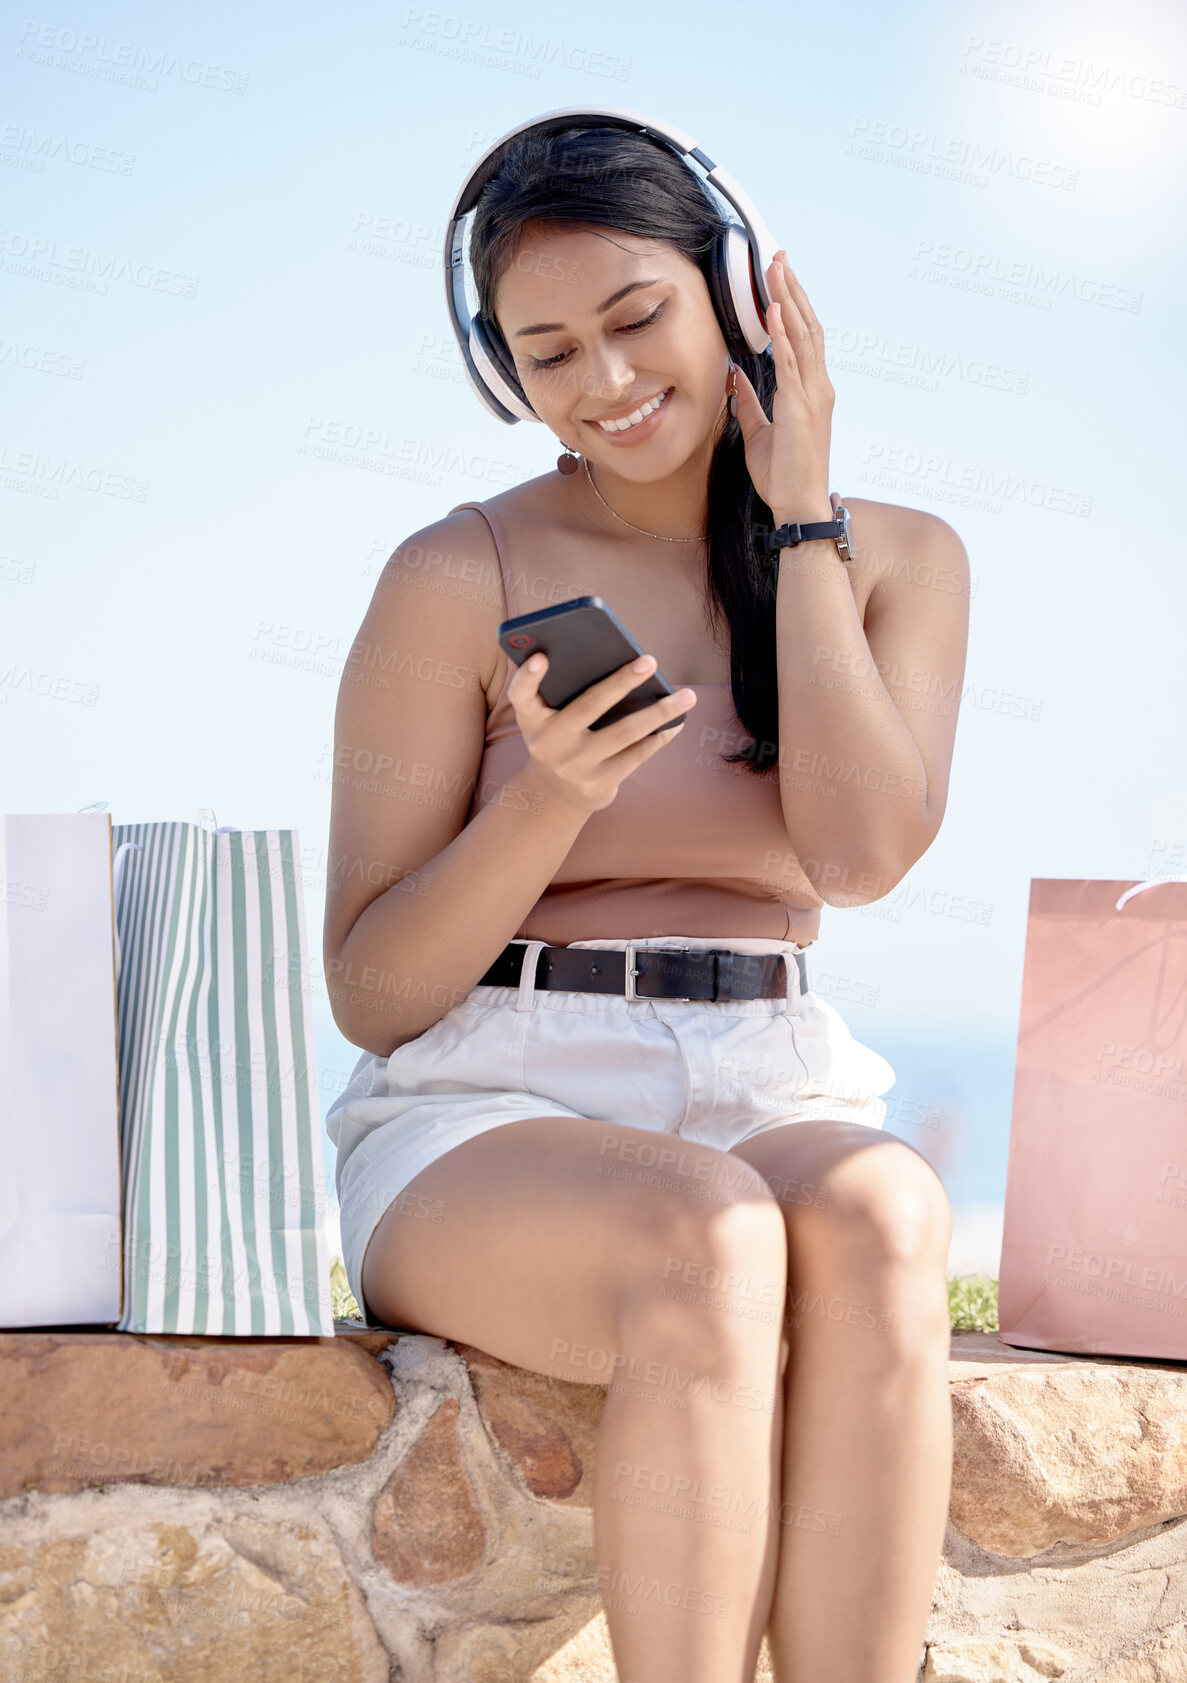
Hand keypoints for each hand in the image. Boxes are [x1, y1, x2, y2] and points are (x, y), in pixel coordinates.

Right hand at [506, 652, 697, 814]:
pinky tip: (677, 722)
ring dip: (660, 712)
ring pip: (624, 732)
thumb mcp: (546, 718)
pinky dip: (659, 736)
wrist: (554, 794)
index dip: (528, 677)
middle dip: (622, 681)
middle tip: (650, 660)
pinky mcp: (598, 784)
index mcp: (532, 719)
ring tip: (688, 696)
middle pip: (588, 706)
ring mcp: (575, 766)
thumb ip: (562, 692)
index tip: (540, 657)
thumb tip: (621, 663)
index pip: (521, 695)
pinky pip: (636, 755)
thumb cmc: (558, 738)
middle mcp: (549, 744)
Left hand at [732, 251, 834, 524]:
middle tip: (779, 256)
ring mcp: (812, 396)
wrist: (797, 505)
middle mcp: (817, 387)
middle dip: (792, 289)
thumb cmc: (782, 476)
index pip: (804, 338)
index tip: (778, 278)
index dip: (792, 305)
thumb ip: (748, 404)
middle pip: (807, 326)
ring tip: (776, 268)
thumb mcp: (759, 433)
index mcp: (810, 392)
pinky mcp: (800, 408)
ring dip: (788, 299)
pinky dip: (783, 333)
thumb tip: (733, 378)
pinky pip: (791, 362)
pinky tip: (774, 308)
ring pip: (803, 335)